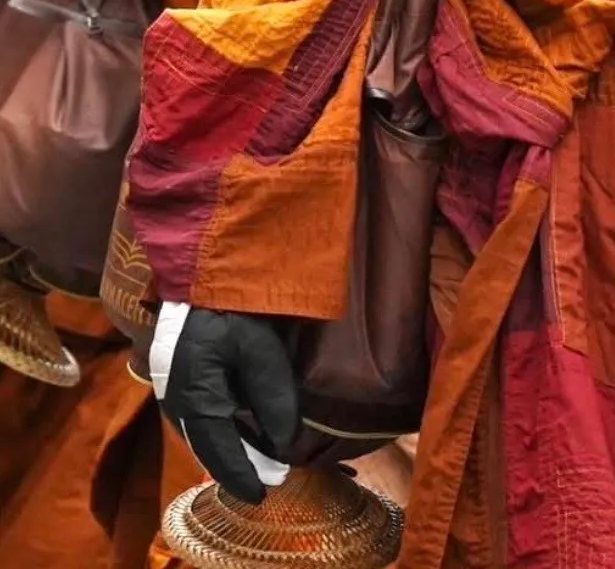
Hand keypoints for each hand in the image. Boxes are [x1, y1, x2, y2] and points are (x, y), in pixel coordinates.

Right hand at [150, 302, 298, 503]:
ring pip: (208, 431)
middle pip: (212, 446)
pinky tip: (249, 428)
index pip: (220, 452)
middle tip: (273, 478)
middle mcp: (179, 402)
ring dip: (235, 445)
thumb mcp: (259, 349)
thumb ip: (273, 396)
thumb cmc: (229, 307)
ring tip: (265, 457)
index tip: (263, 494)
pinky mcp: (182, 377)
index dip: (243, 475)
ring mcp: (177, 390)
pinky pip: (205, 414)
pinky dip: (227, 427)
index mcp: (195, 399)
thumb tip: (285, 441)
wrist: (200, 272)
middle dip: (241, 463)